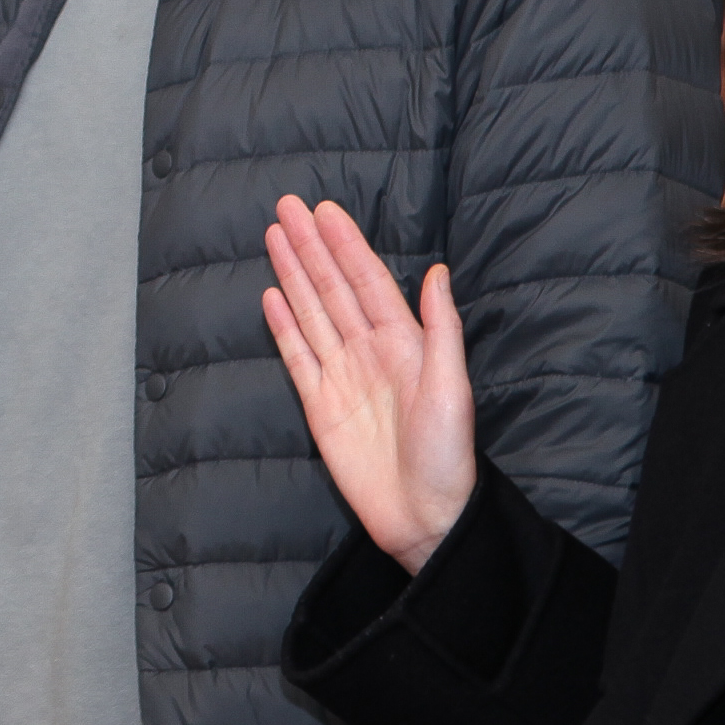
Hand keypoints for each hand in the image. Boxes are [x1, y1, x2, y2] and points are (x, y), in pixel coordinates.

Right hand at [261, 196, 475, 574]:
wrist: (424, 517)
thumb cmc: (449, 456)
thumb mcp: (453, 387)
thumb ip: (441, 327)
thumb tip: (435, 271)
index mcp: (404, 344)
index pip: (368, 282)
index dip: (347, 246)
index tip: (325, 211)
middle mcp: (370, 353)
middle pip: (333, 288)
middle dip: (311, 247)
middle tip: (287, 207)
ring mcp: (342, 378)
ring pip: (312, 313)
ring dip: (293, 274)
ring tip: (274, 236)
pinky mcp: (319, 407)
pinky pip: (297, 357)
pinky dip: (283, 326)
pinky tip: (271, 297)